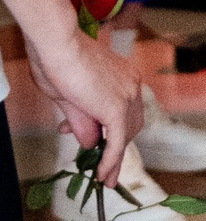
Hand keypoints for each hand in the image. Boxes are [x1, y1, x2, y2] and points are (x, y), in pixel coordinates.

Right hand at [24, 19, 142, 187]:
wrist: (59, 44)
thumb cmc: (58, 59)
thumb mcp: (70, 95)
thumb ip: (83, 119)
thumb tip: (90, 143)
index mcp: (124, 76)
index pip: (122, 110)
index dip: (106, 129)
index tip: (90, 140)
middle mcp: (131, 84)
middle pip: (130, 124)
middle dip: (112, 144)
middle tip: (98, 161)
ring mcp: (127, 96)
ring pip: (125, 135)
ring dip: (113, 157)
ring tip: (104, 175)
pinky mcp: (117, 109)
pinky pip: (116, 142)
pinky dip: (111, 161)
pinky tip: (103, 175)